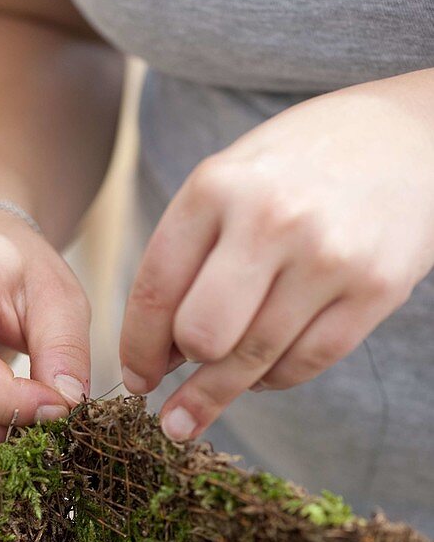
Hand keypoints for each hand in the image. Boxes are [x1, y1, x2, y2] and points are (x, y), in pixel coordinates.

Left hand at [120, 70, 433, 440]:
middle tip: (175, 379)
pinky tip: (260, 375)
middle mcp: (270, 219)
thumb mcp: (231, 178)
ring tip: (200, 406)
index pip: (156, 288)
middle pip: (202, 335)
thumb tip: (159, 350)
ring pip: (254, 360)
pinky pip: (307, 363)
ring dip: (220, 391)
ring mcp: (328, 256)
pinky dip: (274, 379)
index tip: (135, 379)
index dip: (138, 347)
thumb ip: (189, 252)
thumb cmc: (299, 165)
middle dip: (183, 366)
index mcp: (217, 185)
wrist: (409, 136)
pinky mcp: (376, 289)